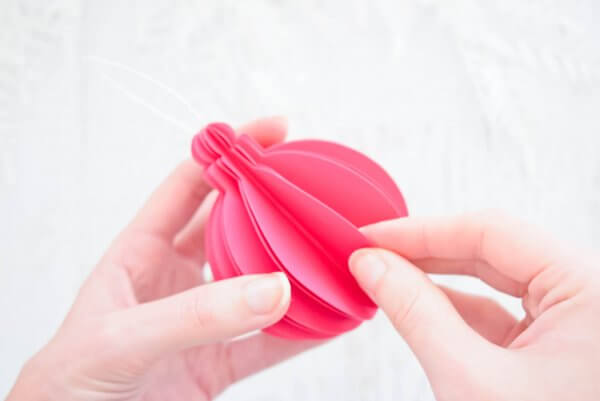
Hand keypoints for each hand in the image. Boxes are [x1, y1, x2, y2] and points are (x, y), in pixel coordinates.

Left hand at [8, 117, 316, 400]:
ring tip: (330, 251)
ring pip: (257, 283)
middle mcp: (174, 280)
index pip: (188, 186)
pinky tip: (328, 319)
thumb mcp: (122, 337)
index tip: (272, 132)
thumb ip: (195, 314)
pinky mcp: (217, 364)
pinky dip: (301, 333)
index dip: (228, 153)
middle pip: (233, 227)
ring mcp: (200, 321)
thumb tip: (271, 289)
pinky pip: (268, 344)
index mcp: (140, 253)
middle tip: (312, 189)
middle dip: (271, 205)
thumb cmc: (69, 384)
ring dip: (292, 269)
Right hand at [349, 211, 599, 400]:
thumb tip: (371, 264)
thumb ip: (416, 312)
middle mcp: (590, 300)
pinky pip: (499, 313)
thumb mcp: (470, 381)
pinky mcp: (556, 348)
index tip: (370, 236)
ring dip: (435, 279)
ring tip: (382, 276)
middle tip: (368, 253)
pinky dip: (454, 310)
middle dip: (424, 253)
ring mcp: (575, 324)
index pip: (492, 232)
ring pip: (494, 281)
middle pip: (493, 251)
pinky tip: (415, 305)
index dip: (422, 230)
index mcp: (592, 294)